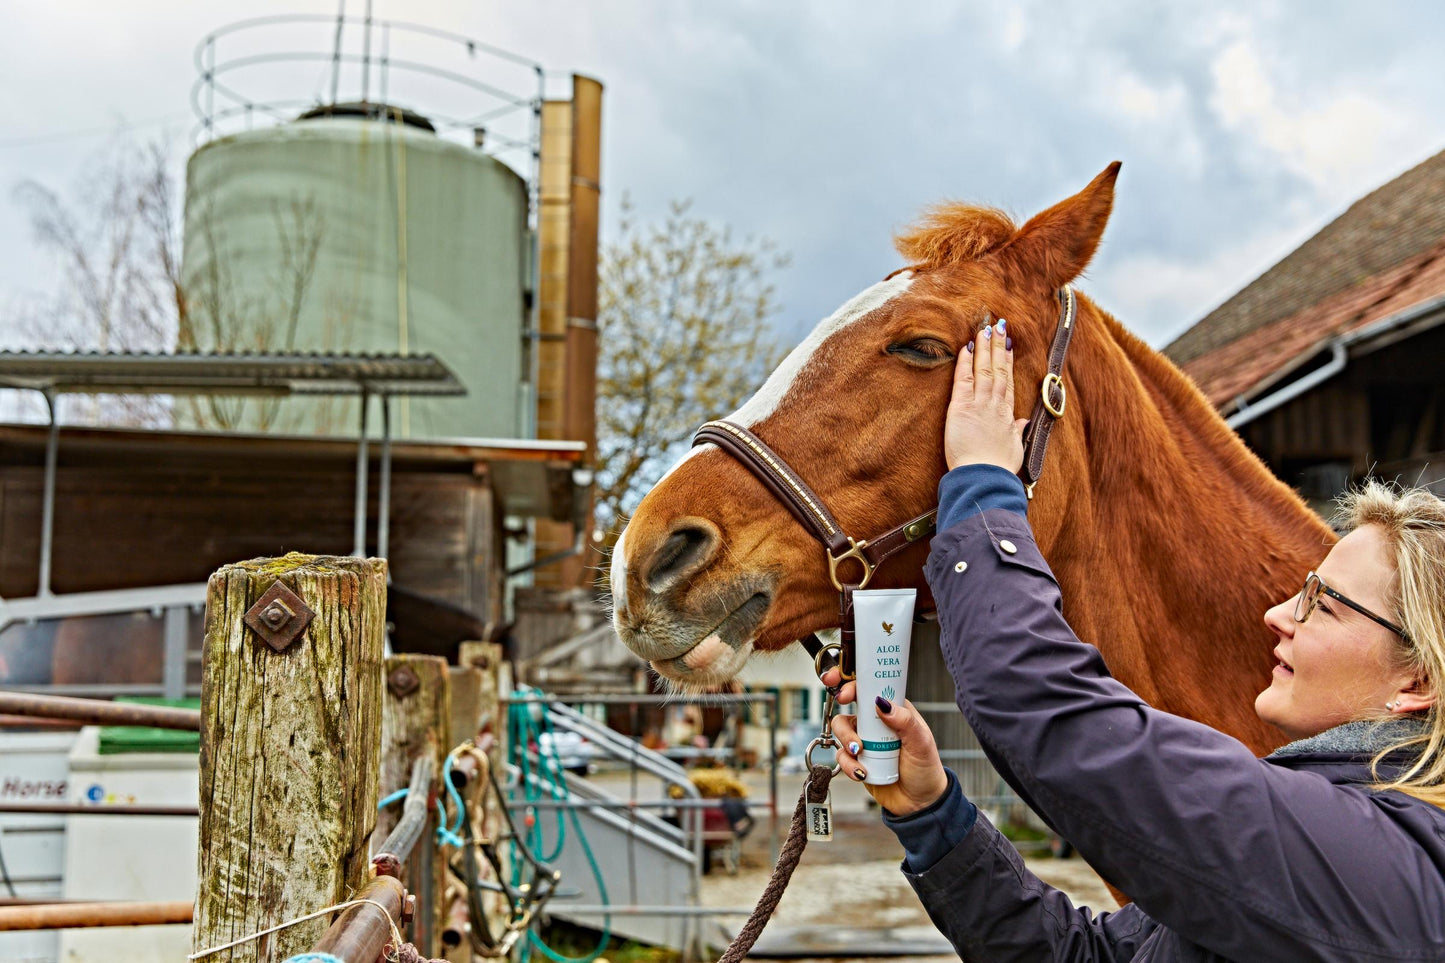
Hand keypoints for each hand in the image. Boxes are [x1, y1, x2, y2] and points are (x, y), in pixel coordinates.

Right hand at [821, 666, 948, 816]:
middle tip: (852, 734)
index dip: (853, 685)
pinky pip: (841, 756)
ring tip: (860, 755)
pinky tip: (863, 772)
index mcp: (893, 710)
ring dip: (846, 742)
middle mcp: (875, 723)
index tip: (845, 693)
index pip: (870, 689)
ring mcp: (864, 741)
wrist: (919, 803)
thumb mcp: (921, 742)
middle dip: (844, 720)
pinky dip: (848, 765)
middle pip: (847, 708)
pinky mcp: (856, 760)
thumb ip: (904, 720)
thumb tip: (882, 703)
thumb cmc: (925, 769)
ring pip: (840, 731)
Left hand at [944, 318, 1028, 471]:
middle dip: (998, 346)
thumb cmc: (998, 468)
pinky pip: (964, 380)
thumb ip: (1017, 432)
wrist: (984, 477)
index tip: (1007, 345)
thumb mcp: (1014, 449)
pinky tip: (966, 348)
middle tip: (998, 325)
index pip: (1007, 382)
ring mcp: (980, 404)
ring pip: (984, 369)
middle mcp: (995, 404)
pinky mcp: (962, 408)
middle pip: (998, 369)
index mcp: (1007, 415)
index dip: (1007, 362)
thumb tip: (1022, 423)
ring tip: (984, 329)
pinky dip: (966, 363)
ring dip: (984, 347)